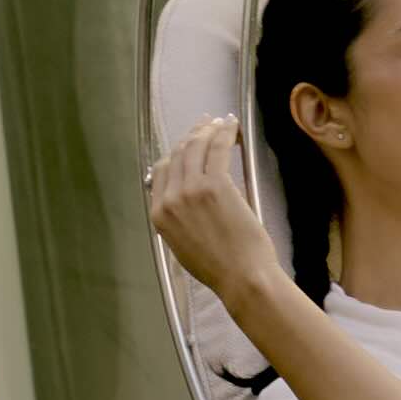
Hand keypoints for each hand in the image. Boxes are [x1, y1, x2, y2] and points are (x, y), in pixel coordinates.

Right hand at [147, 117, 280, 311]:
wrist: (241, 277)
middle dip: (192, 135)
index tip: (188, 144)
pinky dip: (224, 132)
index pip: (161, 171)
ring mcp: (191, 190)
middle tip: (206, 125)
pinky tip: (231, 125)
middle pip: (177, 154)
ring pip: (195, 146)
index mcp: (159, 215)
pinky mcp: (215, 184)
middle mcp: (170, 199)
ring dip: (208, 129)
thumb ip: (178, 219)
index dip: (176, 153)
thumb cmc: (219, 267)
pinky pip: (217, 148)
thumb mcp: (184, 245)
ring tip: (220, 122)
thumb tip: (183, 199)